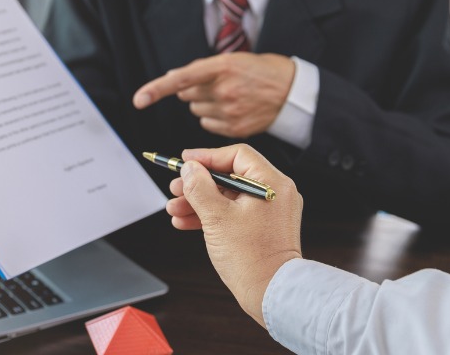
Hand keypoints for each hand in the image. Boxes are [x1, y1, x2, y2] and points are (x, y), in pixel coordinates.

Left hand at [133, 53, 294, 137]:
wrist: (292, 92)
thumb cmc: (260, 71)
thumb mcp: (233, 60)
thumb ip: (201, 69)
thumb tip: (172, 78)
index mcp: (222, 67)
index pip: (181, 79)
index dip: (156, 90)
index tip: (139, 100)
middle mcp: (224, 89)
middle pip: (186, 95)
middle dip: (193, 90)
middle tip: (214, 85)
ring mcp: (230, 111)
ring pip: (196, 110)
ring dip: (204, 104)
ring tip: (228, 97)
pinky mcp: (235, 128)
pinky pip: (208, 124)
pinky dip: (214, 118)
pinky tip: (231, 110)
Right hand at [165, 144, 302, 327]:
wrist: (270, 294)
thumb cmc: (251, 258)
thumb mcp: (216, 217)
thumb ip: (199, 187)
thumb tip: (190, 169)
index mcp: (271, 183)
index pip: (237, 155)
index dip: (207, 156)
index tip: (185, 161)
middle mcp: (275, 193)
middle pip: (229, 176)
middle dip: (197, 183)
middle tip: (175, 188)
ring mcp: (270, 211)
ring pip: (228, 196)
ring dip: (198, 201)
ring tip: (174, 209)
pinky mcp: (262, 228)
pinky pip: (233, 212)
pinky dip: (210, 215)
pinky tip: (186, 222)